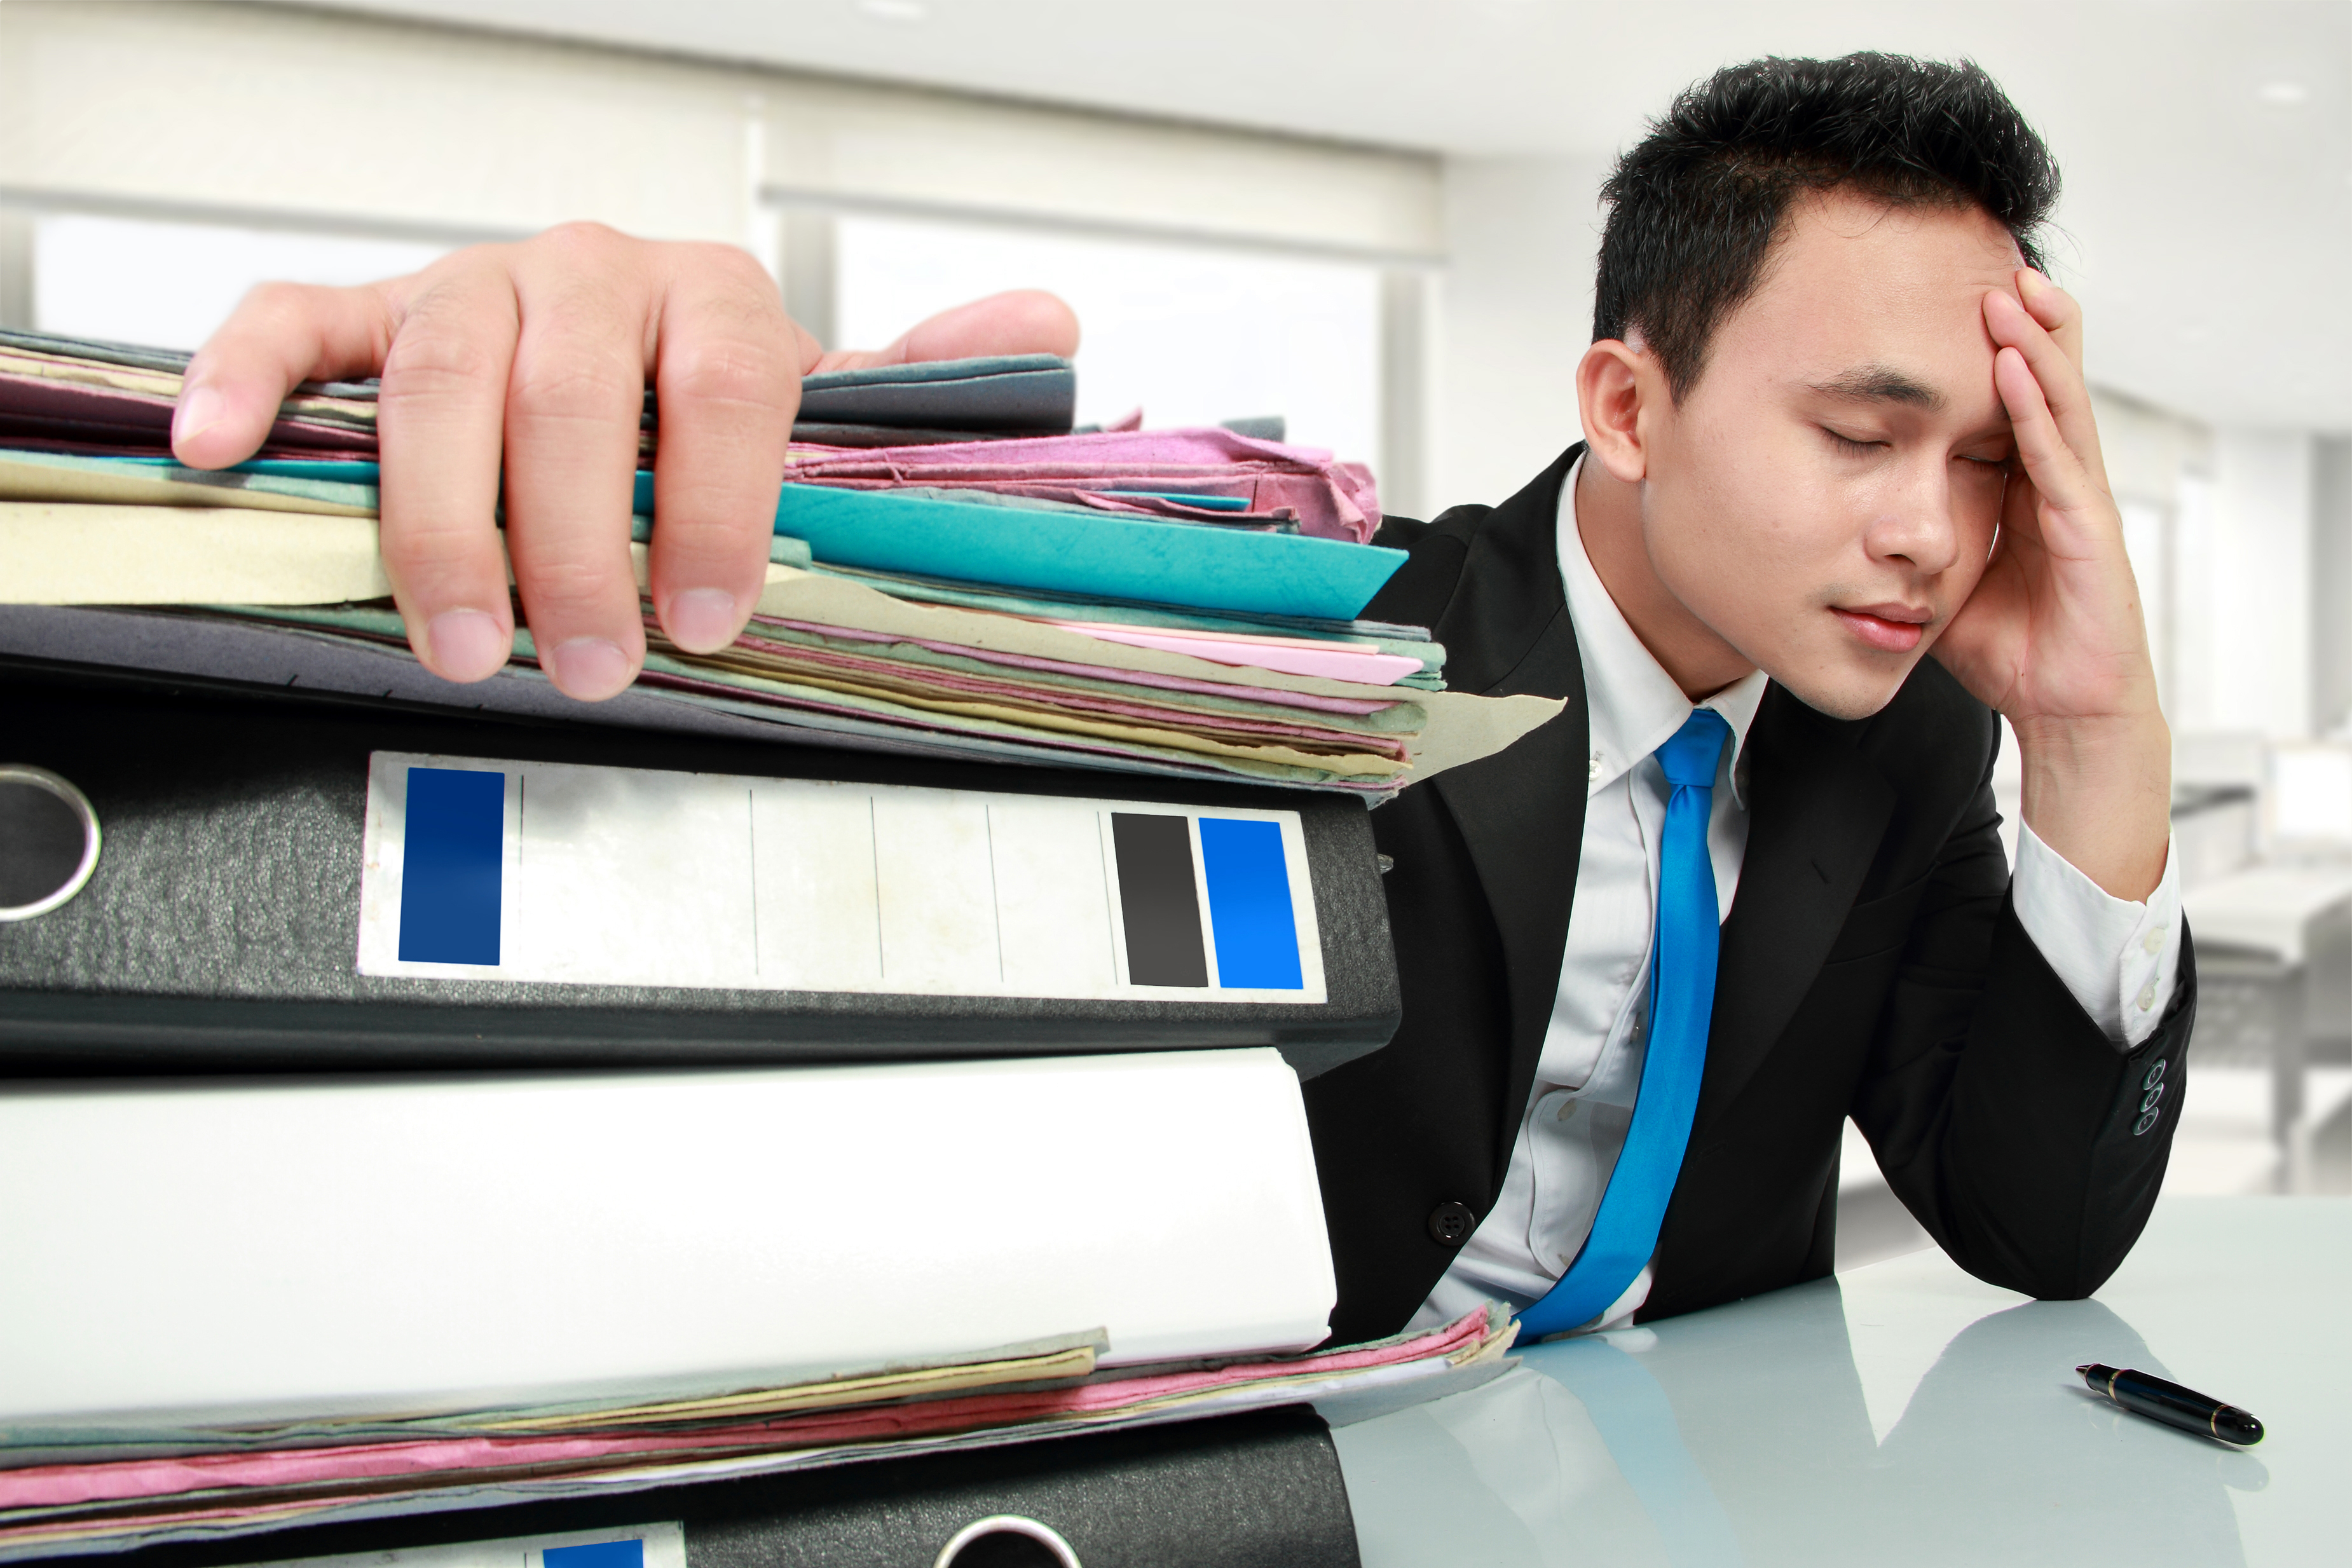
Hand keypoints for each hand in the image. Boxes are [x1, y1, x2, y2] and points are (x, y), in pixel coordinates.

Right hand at [171, 223, 1077, 698]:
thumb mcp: (825, 408)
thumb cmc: (709, 406)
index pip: (728, 387)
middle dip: (581, 540)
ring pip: (440, 373)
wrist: (618, 351)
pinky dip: (248, 381)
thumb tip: (1046, 336)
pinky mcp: (363, 312)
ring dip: (447, 514)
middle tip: (592, 659)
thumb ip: (912, 390)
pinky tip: (225, 452)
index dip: (720, 505)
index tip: (711, 616)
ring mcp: (470, 287)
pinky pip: (292, 326)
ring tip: (467, 635)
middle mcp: (593, 274)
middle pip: (573, 389)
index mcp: (715, 298)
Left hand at [1930, 269, 2169, 899]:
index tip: (1942, 293)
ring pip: (2057, 402)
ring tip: (2007, 287)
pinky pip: (2060, 458)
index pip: (2001, 396)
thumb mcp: (1932, 578)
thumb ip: (1895, 538)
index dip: (1981, 346)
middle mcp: (2051, 480)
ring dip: (2034, 341)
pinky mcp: (2087, 532)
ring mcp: (2075, 500)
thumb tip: (1822, 515)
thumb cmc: (2006, 647)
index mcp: (2016, 485)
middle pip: (2039, 379)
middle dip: (2017, 320)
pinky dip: (2039, 409)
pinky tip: (2017, 368)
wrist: (2060, 710)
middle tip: (1983, 257)